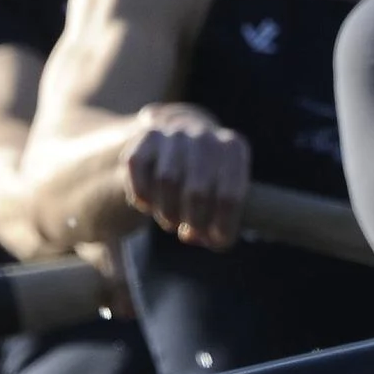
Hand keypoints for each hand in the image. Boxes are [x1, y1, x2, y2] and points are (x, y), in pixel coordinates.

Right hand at [123, 102, 248, 249]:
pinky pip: (139, 173)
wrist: (179, 142)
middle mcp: (205, 135)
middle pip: (197, 192)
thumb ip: (219, 224)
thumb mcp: (226, 196)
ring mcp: (174, 133)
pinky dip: (143, 198)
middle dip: (194, 222)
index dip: (220, 226)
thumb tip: (193, 237)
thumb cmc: (209, 182)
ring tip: (172, 220)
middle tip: (190, 233)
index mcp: (234, 148)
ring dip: (167, 212)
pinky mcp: (146, 137)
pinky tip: (149, 205)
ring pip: (166, 181)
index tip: (214, 240)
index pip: (229, 197)